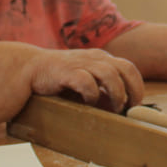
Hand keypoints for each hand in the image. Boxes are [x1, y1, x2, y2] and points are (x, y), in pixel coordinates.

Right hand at [27, 48, 144, 112]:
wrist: (29, 68)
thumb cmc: (60, 78)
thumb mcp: (86, 81)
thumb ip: (102, 91)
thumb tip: (121, 108)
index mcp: (102, 58)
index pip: (129, 68)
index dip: (137, 86)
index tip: (136, 104)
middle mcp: (95, 58)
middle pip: (125, 68)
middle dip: (133, 90)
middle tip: (130, 108)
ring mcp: (81, 63)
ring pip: (110, 74)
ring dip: (117, 93)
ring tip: (115, 108)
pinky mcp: (67, 71)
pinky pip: (86, 82)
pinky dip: (92, 94)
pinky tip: (89, 102)